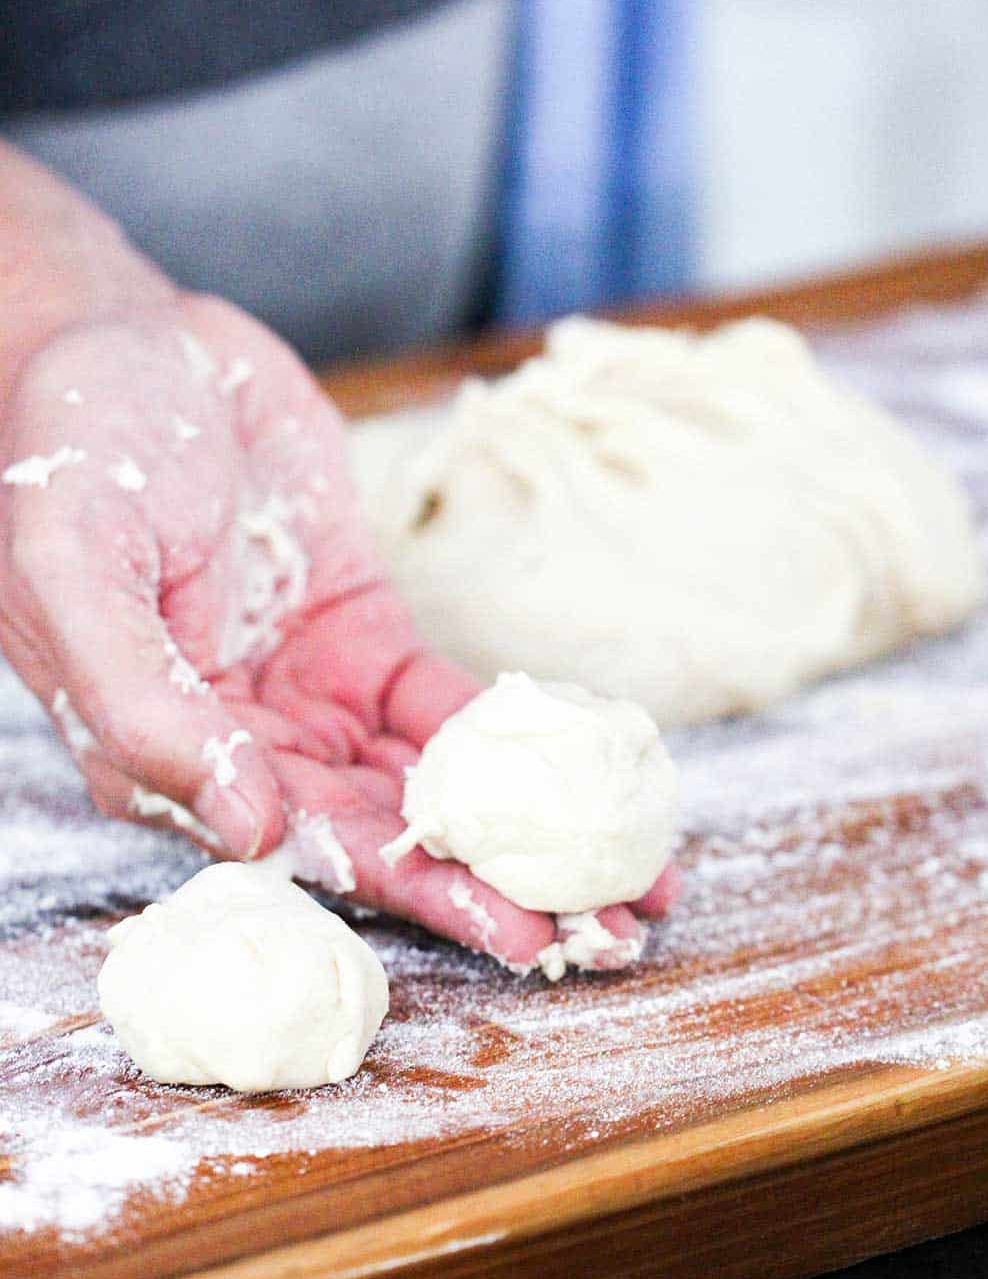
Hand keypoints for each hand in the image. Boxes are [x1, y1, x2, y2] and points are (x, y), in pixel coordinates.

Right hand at [0, 291, 676, 968]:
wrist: (120, 343)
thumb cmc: (69, 451)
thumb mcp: (79, 568)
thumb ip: (144, 705)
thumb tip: (247, 829)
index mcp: (170, 757)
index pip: (310, 849)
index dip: (420, 896)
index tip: (522, 935)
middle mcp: (248, 746)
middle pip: (389, 837)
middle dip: (497, 886)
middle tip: (606, 930)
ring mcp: (313, 694)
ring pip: (430, 786)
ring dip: (525, 832)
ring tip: (627, 879)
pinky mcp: (363, 637)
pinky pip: (446, 704)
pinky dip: (518, 738)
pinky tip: (591, 770)